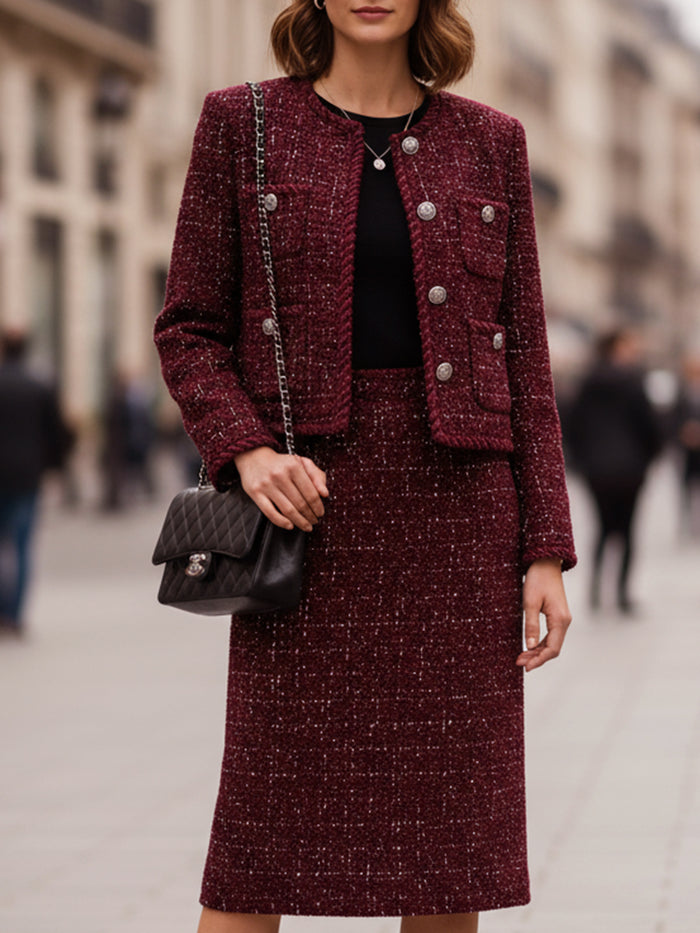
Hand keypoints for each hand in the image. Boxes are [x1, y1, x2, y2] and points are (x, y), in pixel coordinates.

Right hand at [234, 446, 328, 531]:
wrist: (253, 456)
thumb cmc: (281, 463)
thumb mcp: (301, 462)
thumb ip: (316, 476)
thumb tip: (325, 494)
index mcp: (294, 466)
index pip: (311, 493)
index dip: (318, 507)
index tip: (321, 513)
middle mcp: (280, 475)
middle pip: (300, 503)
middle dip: (310, 516)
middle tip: (314, 521)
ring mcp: (266, 485)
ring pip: (287, 510)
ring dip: (300, 522)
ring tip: (306, 526)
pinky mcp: (255, 493)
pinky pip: (270, 513)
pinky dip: (282, 522)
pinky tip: (290, 525)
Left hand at [516, 557, 571, 671]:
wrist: (545, 563)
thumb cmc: (537, 580)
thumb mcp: (530, 602)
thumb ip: (531, 625)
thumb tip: (529, 646)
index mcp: (560, 620)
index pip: (552, 649)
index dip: (539, 660)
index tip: (525, 667)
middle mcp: (564, 622)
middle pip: (553, 648)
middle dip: (536, 658)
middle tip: (518, 662)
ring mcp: (562, 619)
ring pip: (552, 643)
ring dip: (537, 651)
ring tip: (521, 657)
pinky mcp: (557, 616)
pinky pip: (551, 635)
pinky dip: (540, 643)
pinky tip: (529, 646)